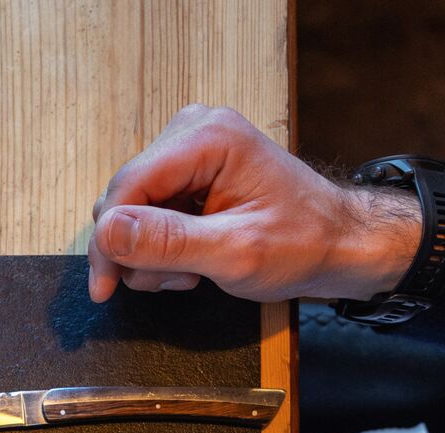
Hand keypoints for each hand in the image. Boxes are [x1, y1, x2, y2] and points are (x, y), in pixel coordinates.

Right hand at [86, 104, 422, 303]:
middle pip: (123, 198)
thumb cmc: (303, 243)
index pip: (126, 188)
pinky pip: (147, 211)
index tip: (105, 288)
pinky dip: (160, 246)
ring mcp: (190, 149)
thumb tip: (107, 234)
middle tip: (176, 278)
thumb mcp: (235, 253)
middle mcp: (194, 131)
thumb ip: (169, 242)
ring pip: (130, 210)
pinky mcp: (188, 170)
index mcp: (209, 138)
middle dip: (137, 250)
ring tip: (190, 271)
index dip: (109, 241)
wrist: (339, 243)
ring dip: (150, 253)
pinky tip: (190, 260)